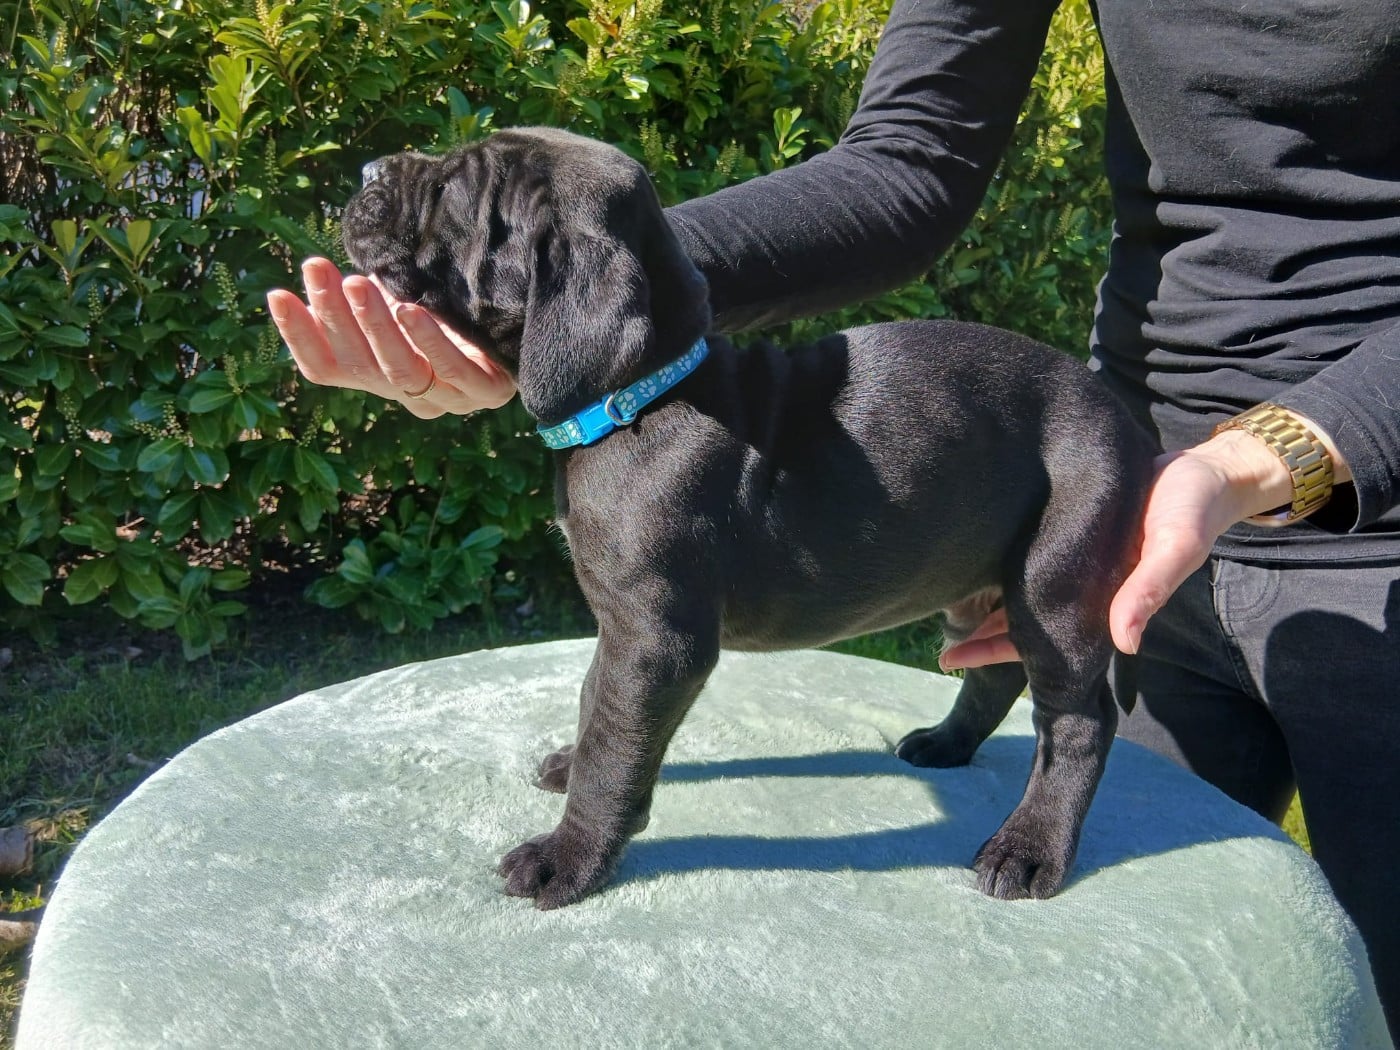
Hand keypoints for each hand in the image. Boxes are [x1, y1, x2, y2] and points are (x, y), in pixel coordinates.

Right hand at [266, 257, 515, 418]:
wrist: (521, 323)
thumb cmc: (452, 306)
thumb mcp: (400, 295)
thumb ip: (364, 293)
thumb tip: (316, 269)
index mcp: (378, 374)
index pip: (325, 367)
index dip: (298, 336)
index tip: (277, 295)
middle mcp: (406, 392)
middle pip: (359, 364)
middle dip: (334, 315)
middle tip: (318, 270)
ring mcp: (446, 398)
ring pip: (400, 371)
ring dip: (374, 327)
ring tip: (360, 287)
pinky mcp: (486, 392)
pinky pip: (454, 372)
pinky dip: (429, 343)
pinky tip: (411, 313)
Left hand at [939, 426, 1348, 669]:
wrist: (1202, 473)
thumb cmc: (1191, 510)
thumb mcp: (1177, 545)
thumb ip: (1151, 589)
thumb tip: (1124, 644)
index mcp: (1101, 604)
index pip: (1042, 642)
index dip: (998, 651)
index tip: (952, 659)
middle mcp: (1080, 589)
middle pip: (1022, 624)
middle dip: (981, 639)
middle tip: (938, 653)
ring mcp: (1073, 564)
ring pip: (1018, 594)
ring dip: (984, 605)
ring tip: (939, 609)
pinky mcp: (1068, 532)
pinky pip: (1025, 560)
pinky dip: (998, 567)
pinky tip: (968, 564)